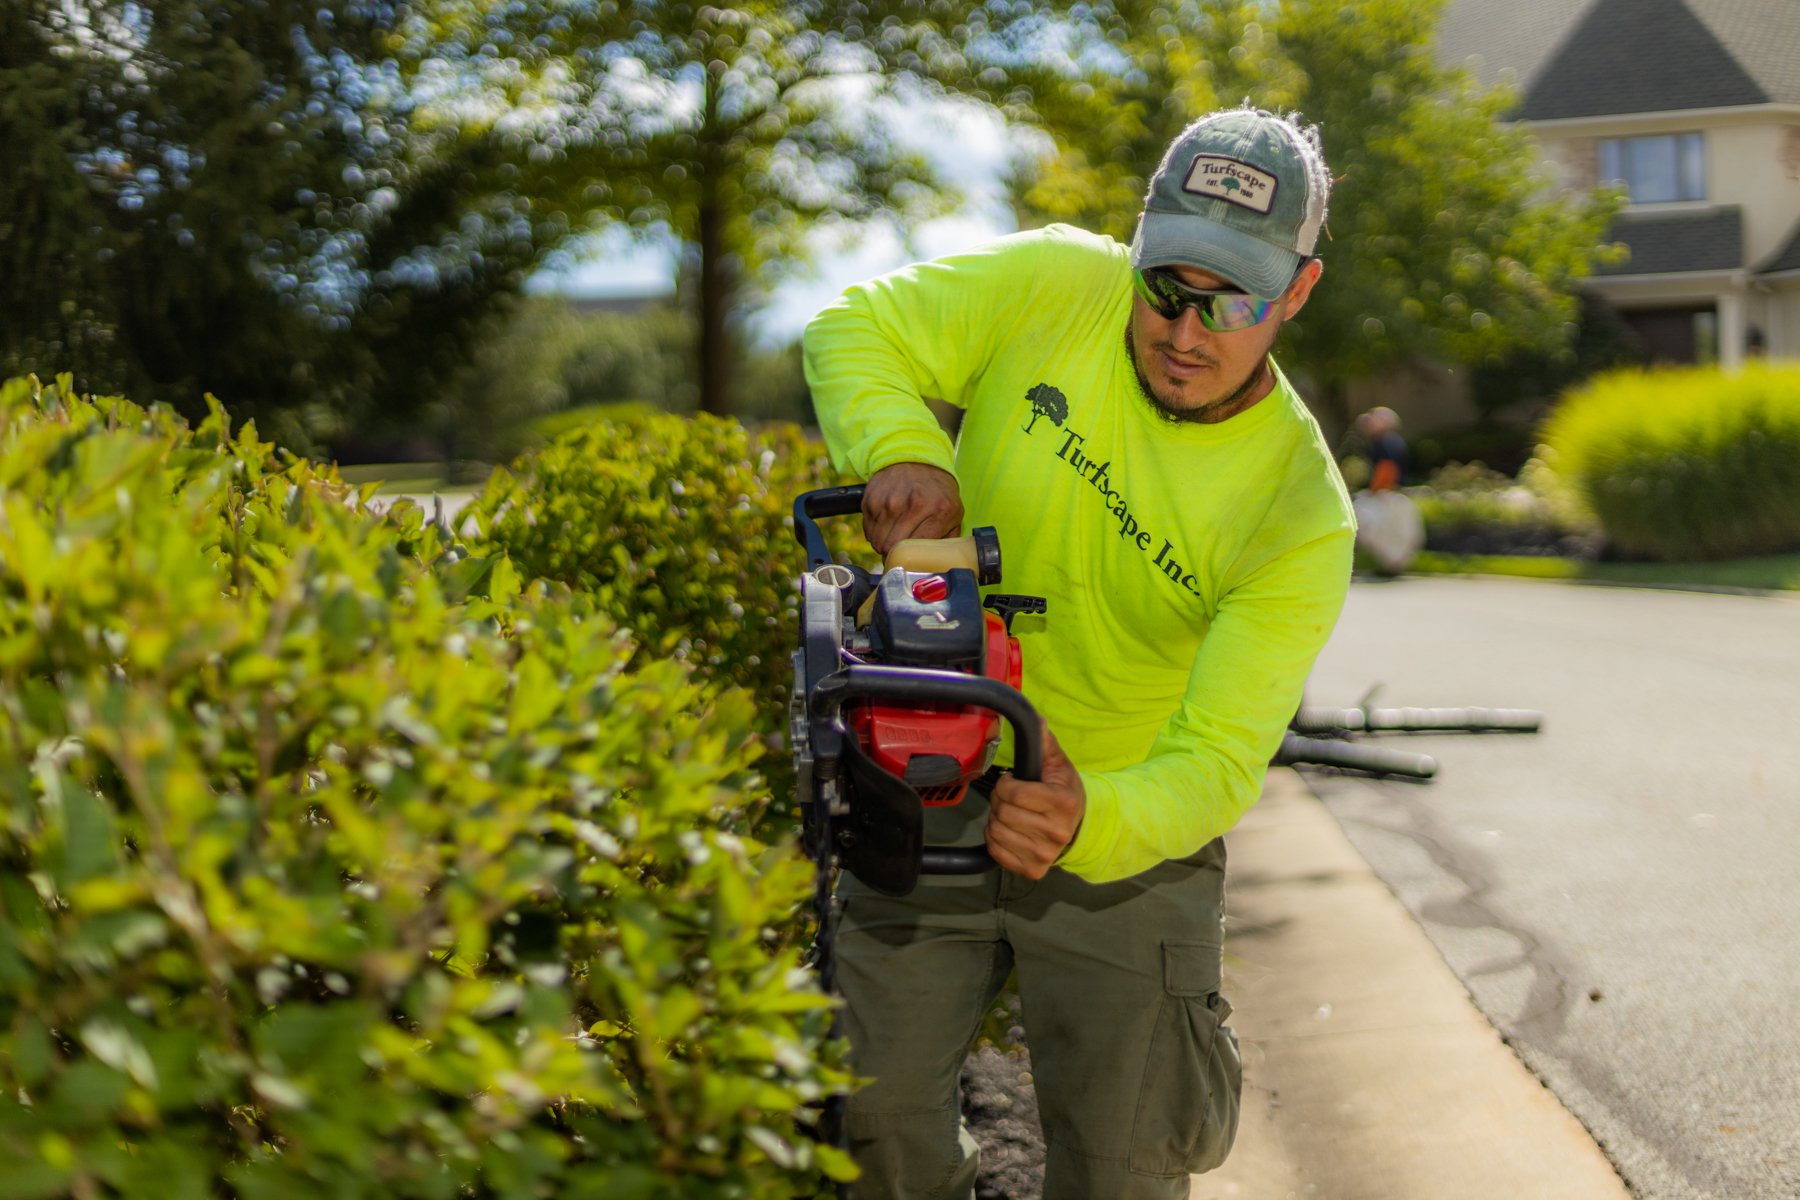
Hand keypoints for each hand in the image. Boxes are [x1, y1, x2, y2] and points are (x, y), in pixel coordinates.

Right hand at [861, 462, 962, 555]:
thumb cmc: (936, 491)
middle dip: (893, 554)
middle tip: (900, 550)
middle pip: (891, 548)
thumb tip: (941, 564)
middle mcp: (912, 505)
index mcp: (938, 511)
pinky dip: (875, 532)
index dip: (910, 559)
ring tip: (894, 534)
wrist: (915, 459)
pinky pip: (868, 530)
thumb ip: (949, 539)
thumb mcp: (954, 513)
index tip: (910, 561)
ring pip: (877, 541)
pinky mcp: (872, 499)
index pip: (916, 549)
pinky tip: (887, 523)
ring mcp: (889, 502)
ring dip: (883, 543)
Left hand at [985, 724, 1084, 879]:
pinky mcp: (1033, 870)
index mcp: (1063, 803)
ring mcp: (1045, 855)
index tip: (1011, 782)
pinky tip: (1008, 831)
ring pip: (996, 832)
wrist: (1078, 827)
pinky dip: (995, 839)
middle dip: (999, 801)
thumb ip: (1044, 743)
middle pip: (1003, 813)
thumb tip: (1036, 719)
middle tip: (1010, 798)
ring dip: (995, 820)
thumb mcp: (1057, 764)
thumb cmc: (1063, 791)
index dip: (1006, 784)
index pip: (1015, 793)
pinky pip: (996, 852)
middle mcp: (1057, 832)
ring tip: (1010, 814)